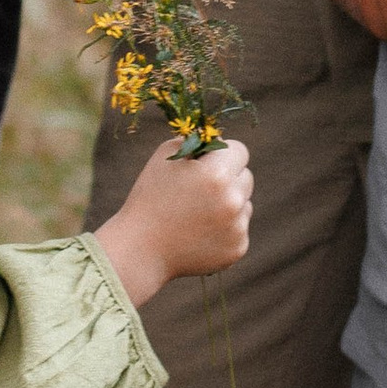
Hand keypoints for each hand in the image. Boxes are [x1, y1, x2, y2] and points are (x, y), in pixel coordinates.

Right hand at [94, 135, 253, 305]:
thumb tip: (220, 138)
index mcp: (216, 174)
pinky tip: (199, 233)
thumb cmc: (150, 197)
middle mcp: (232, 201)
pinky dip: (225, 229)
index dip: (222, 153)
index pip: (239, 150)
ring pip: (245, 203)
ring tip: (196, 214)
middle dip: (228, 178)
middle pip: (246, 177)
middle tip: (199, 190)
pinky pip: (239, 228)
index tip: (207, 162)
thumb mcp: (165, 157)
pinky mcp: (237, 248)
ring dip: (228, 204)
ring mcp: (237, 227)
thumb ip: (197, 140)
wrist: (140, 249)